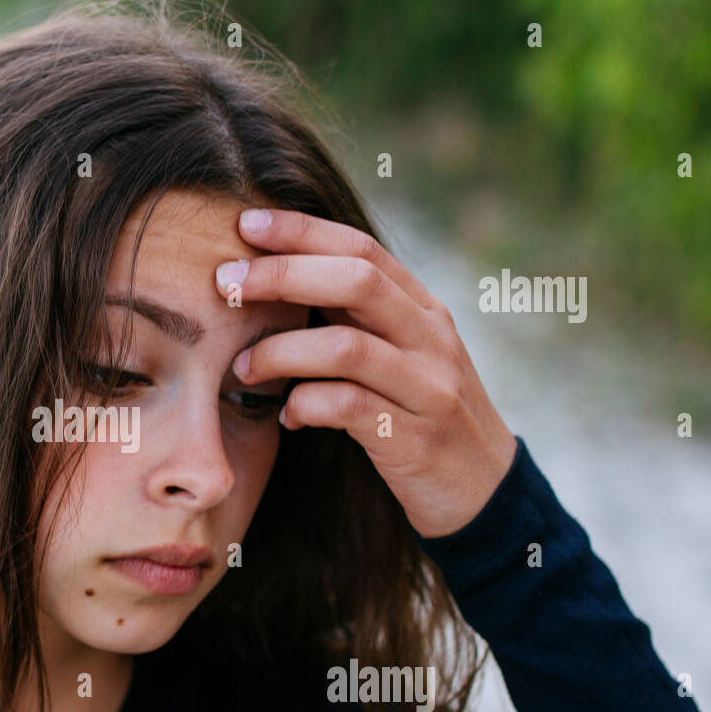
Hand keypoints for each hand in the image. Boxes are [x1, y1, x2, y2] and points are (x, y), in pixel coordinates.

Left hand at [215, 207, 517, 539]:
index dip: (302, 231)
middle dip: (283, 275)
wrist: (484, 488)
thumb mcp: (399, 356)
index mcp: (422, 309)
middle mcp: (431, 339)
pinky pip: (348, 407)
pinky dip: (304, 406)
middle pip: (356, 283)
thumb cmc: (420, 415)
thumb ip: (354, 322)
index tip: (246, 223)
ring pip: (346, 348)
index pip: (362, 249)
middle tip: (226, 283)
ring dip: (280, 352)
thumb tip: (277, 284)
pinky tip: (286, 417)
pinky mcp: (415, 438)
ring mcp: (428, 387)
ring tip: (241, 367)